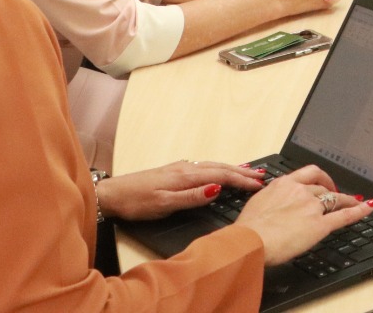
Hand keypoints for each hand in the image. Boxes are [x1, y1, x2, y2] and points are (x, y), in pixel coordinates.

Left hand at [97, 160, 262, 220]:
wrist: (110, 195)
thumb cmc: (134, 201)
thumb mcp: (164, 204)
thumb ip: (191, 197)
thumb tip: (217, 188)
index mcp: (186, 176)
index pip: (221, 176)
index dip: (242, 180)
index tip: (259, 185)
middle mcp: (185, 168)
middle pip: (220, 167)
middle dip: (242, 171)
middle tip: (262, 176)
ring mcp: (179, 168)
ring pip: (213, 166)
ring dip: (232, 168)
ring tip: (248, 171)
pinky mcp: (173, 172)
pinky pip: (204, 167)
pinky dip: (218, 169)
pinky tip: (219, 172)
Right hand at [235, 166, 372, 265]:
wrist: (250, 240)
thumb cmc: (248, 228)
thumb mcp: (256, 204)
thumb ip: (269, 200)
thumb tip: (271, 203)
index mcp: (283, 184)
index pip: (309, 174)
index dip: (321, 177)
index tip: (324, 181)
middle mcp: (300, 191)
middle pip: (322, 188)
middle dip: (332, 192)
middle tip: (337, 196)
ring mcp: (311, 207)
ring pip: (335, 199)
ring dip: (346, 200)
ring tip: (355, 201)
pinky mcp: (319, 225)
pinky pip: (343, 215)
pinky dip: (358, 210)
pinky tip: (368, 207)